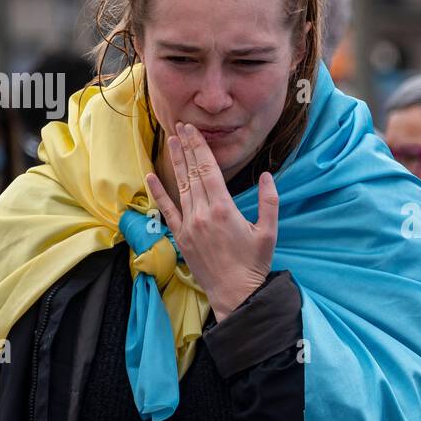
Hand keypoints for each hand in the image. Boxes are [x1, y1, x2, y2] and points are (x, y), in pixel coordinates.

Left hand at [144, 122, 278, 321]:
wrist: (235, 293)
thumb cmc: (254, 263)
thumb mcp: (268, 231)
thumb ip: (269, 201)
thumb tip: (267, 175)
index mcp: (223, 209)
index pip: (208, 170)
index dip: (199, 148)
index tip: (193, 131)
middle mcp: (202, 213)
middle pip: (192, 174)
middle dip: (186, 148)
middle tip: (180, 127)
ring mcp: (189, 225)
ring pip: (180, 187)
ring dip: (175, 163)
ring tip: (171, 142)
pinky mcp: (181, 237)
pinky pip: (167, 210)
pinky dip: (159, 193)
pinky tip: (151, 176)